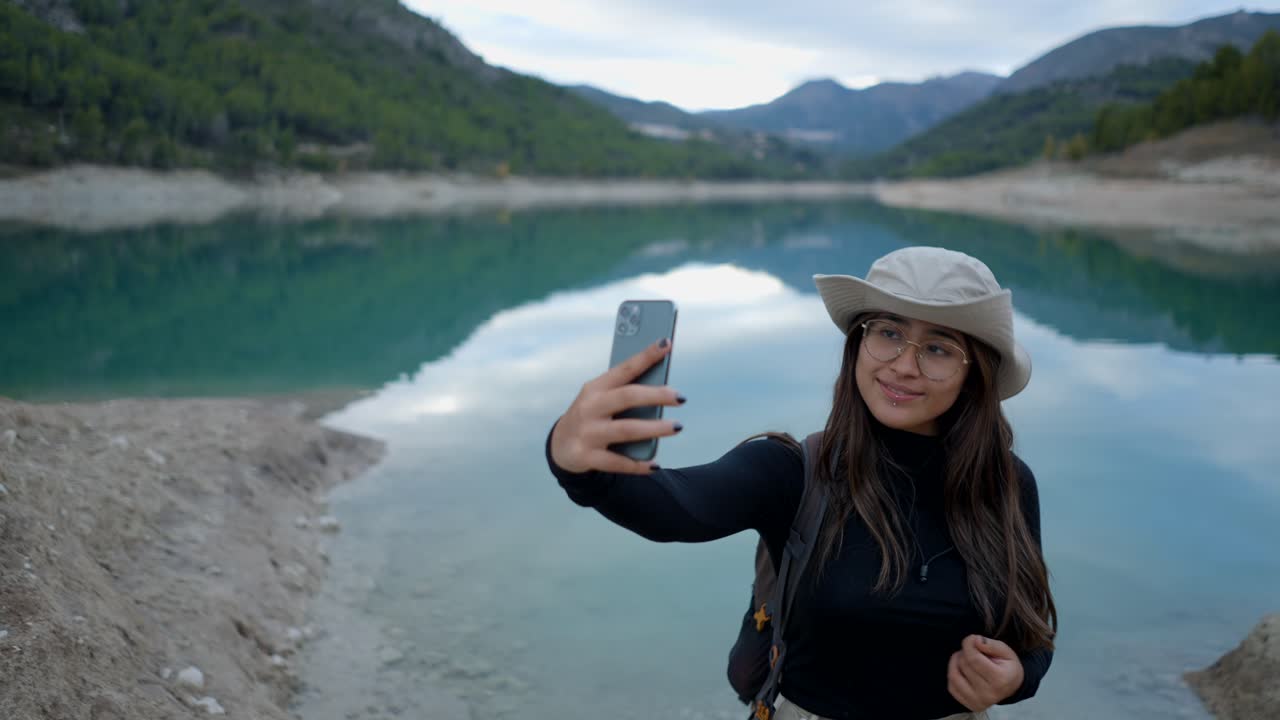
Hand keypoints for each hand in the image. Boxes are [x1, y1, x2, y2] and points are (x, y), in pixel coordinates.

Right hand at [549, 338, 683, 474]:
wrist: (560, 445)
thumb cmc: (591, 416)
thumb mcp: (600, 399)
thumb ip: (624, 393)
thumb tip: (662, 389)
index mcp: (595, 388)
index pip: (624, 368)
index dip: (646, 356)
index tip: (666, 343)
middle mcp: (590, 407)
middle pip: (627, 397)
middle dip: (656, 395)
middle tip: (680, 397)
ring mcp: (587, 433)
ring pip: (626, 430)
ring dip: (654, 428)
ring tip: (676, 426)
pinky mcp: (587, 456)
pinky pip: (617, 462)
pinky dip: (638, 464)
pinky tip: (655, 464)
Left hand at [946, 634, 1023, 711]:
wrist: (1012, 687)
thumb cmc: (1008, 667)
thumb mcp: (1006, 652)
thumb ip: (991, 644)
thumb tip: (975, 641)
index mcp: (1000, 679)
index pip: (974, 659)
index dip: (968, 644)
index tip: (971, 639)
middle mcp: (988, 694)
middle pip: (964, 665)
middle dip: (965, 652)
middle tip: (972, 650)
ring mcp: (977, 702)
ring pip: (954, 676)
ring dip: (955, 662)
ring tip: (964, 657)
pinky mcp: (970, 705)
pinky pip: (951, 687)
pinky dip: (953, 674)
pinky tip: (962, 670)